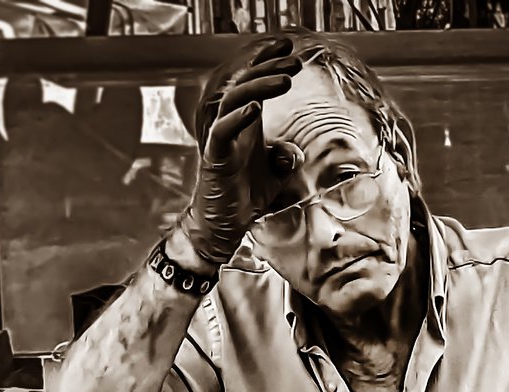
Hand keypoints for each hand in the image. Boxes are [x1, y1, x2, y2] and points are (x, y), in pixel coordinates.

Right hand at [174, 38, 303, 268]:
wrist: (224, 226)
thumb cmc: (244, 197)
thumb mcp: (274, 175)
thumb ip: (285, 158)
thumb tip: (295, 151)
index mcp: (241, 121)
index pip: (250, 80)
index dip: (266, 61)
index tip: (288, 47)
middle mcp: (227, 123)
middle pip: (244, 82)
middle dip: (269, 68)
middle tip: (295, 61)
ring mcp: (218, 137)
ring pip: (234, 99)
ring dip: (260, 86)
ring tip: (285, 80)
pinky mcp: (214, 156)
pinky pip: (222, 130)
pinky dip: (239, 117)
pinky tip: (257, 108)